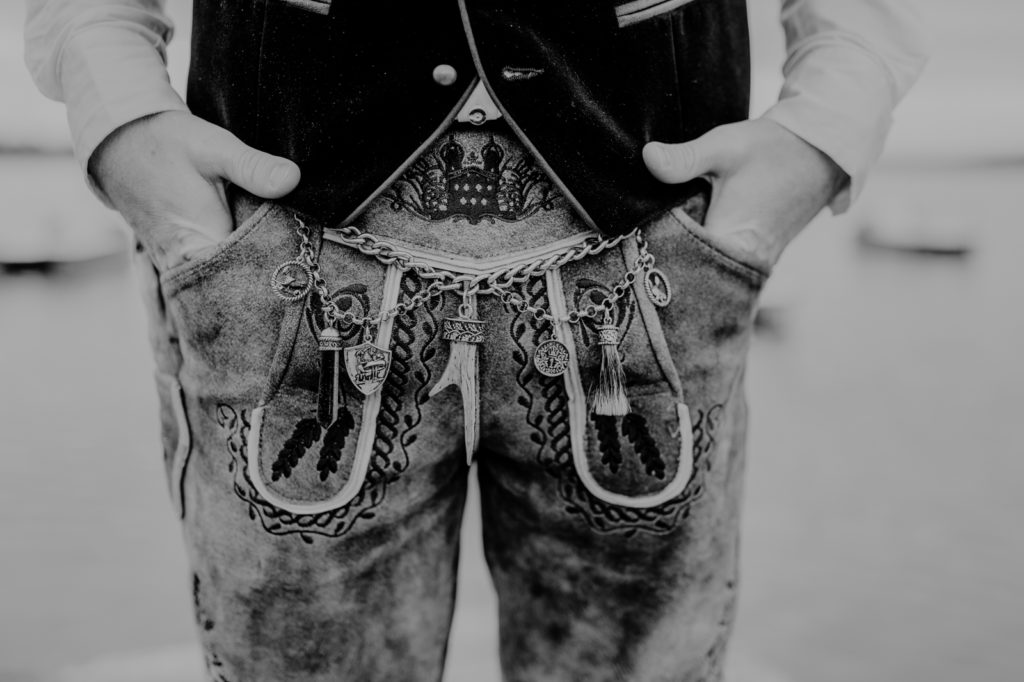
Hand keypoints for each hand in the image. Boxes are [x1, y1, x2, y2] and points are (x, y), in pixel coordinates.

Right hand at [90, 110, 300, 271]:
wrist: (120, 141)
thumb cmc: (166, 144)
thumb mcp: (213, 147)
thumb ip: (252, 166)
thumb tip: (292, 179)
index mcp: (195, 246)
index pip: (239, 286)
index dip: (272, 286)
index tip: (303, 282)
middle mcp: (184, 265)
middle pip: (231, 295)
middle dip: (265, 292)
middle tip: (304, 286)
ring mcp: (178, 266)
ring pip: (219, 288)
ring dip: (248, 284)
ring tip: (286, 285)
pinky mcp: (179, 258)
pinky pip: (209, 277)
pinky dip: (231, 275)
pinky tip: (259, 269)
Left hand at [642, 118, 845, 269]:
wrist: (820, 153)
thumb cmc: (774, 149)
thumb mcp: (725, 146)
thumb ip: (686, 158)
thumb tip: (648, 158)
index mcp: (732, 243)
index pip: (681, 269)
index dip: (651, 263)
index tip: (626, 252)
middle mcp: (742, 264)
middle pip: (689, 277)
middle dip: (660, 267)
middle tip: (628, 252)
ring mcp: (748, 266)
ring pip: (703, 273)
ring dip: (679, 262)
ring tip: (645, 250)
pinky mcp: (751, 259)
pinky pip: (715, 266)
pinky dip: (697, 257)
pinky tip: (675, 242)